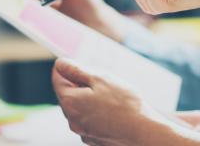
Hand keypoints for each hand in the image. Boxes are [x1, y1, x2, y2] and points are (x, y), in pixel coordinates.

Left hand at [52, 59, 168, 145]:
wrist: (142, 131)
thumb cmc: (123, 104)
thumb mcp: (100, 78)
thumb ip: (76, 71)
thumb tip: (60, 64)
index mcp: (70, 102)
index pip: (57, 80)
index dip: (65, 68)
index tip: (73, 62)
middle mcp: (72, 119)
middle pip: (68, 95)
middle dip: (79, 84)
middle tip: (98, 78)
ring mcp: (82, 131)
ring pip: (79, 108)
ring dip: (88, 98)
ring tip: (109, 94)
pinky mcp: (94, 138)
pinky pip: (89, 119)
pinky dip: (96, 111)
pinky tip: (112, 109)